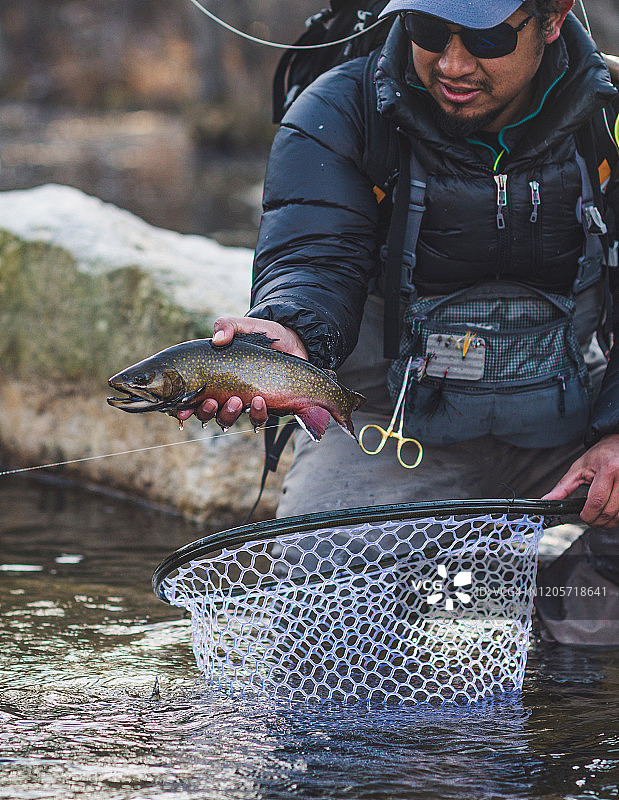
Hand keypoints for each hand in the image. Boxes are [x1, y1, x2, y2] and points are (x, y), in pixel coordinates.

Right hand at [176, 316, 307, 429]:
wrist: (293, 342)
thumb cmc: (263, 335)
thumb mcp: (243, 325)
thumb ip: (227, 325)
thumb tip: (218, 339)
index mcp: (212, 376)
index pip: (191, 395)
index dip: (183, 406)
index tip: (182, 409)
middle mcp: (224, 393)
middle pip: (205, 413)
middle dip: (205, 412)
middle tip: (211, 401)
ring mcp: (243, 402)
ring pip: (227, 419)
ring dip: (227, 414)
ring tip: (235, 400)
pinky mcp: (265, 407)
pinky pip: (256, 419)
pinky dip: (255, 413)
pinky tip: (259, 400)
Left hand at [543, 434, 618, 527]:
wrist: (617, 446)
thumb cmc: (600, 456)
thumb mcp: (578, 468)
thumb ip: (563, 487)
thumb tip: (548, 500)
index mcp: (608, 469)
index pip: (597, 500)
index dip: (588, 514)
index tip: (583, 516)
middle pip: (609, 511)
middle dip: (597, 521)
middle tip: (589, 519)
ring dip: (608, 521)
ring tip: (599, 516)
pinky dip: (617, 516)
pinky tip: (609, 511)